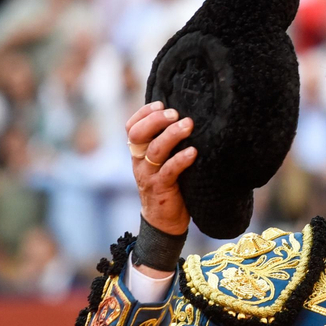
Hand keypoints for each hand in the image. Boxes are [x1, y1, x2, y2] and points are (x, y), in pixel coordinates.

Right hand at [126, 100, 195, 235]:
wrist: (164, 222)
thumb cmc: (168, 186)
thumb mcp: (162, 163)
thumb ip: (165, 144)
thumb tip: (183, 119)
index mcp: (138, 153)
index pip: (131, 128)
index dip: (143, 113)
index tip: (160, 103)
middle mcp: (139, 162)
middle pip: (139, 134)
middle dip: (156, 120)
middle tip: (175, 113)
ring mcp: (148, 176)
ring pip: (154, 150)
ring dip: (171, 135)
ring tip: (188, 125)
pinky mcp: (161, 189)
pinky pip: (169, 171)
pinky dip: (181, 159)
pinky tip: (193, 152)